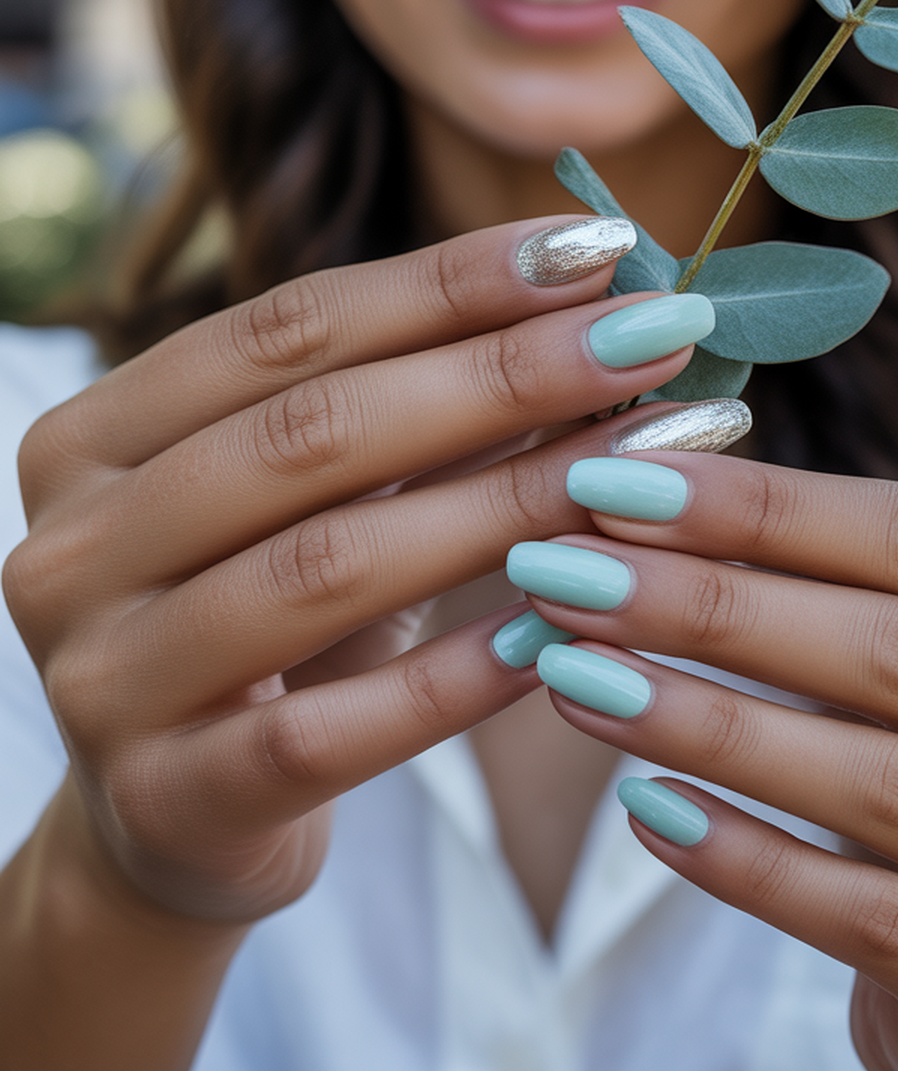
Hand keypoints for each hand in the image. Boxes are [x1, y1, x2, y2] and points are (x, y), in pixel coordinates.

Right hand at [2, 221, 704, 928]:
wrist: (172, 825)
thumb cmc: (268, 624)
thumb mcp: (320, 501)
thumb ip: (422, 407)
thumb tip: (593, 302)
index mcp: (95, 437)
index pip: (288, 326)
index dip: (449, 281)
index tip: (596, 246)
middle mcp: (72, 545)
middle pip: (313, 433)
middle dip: (502, 374)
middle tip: (651, 338)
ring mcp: (104, 678)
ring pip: (326, 566)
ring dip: (506, 505)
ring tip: (646, 466)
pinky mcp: (168, 798)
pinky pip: (335, 728)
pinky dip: (459, 676)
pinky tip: (566, 629)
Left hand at [522, 451, 897, 1070]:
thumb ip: (829, 578)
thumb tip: (634, 486)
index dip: (765, 505)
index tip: (614, 482)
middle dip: (715, 603)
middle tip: (567, 573)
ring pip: (879, 781)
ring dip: (706, 721)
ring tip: (576, 677)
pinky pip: (864, 915)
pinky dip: (744, 856)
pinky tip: (643, 808)